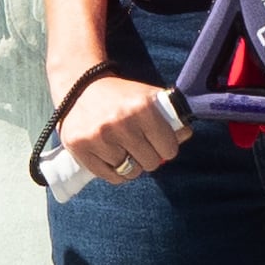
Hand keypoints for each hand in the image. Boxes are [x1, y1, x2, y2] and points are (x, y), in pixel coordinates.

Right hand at [52, 66, 186, 185]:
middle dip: (148, 156)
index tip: (159, 142)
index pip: (169, 149)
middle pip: (150, 163)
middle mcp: (120, 123)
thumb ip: (170, 115)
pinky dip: (114, 172)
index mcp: (142, 108)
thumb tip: (185, 135)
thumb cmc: (120, 95)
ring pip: (130, 172)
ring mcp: (98, 137)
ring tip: (124, 149)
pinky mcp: (80, 148)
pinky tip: (111, 156)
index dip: (167, 147)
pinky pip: (110, 177)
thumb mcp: (147, 96)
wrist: (79, 86)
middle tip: (140, 145)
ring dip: (130, 165)